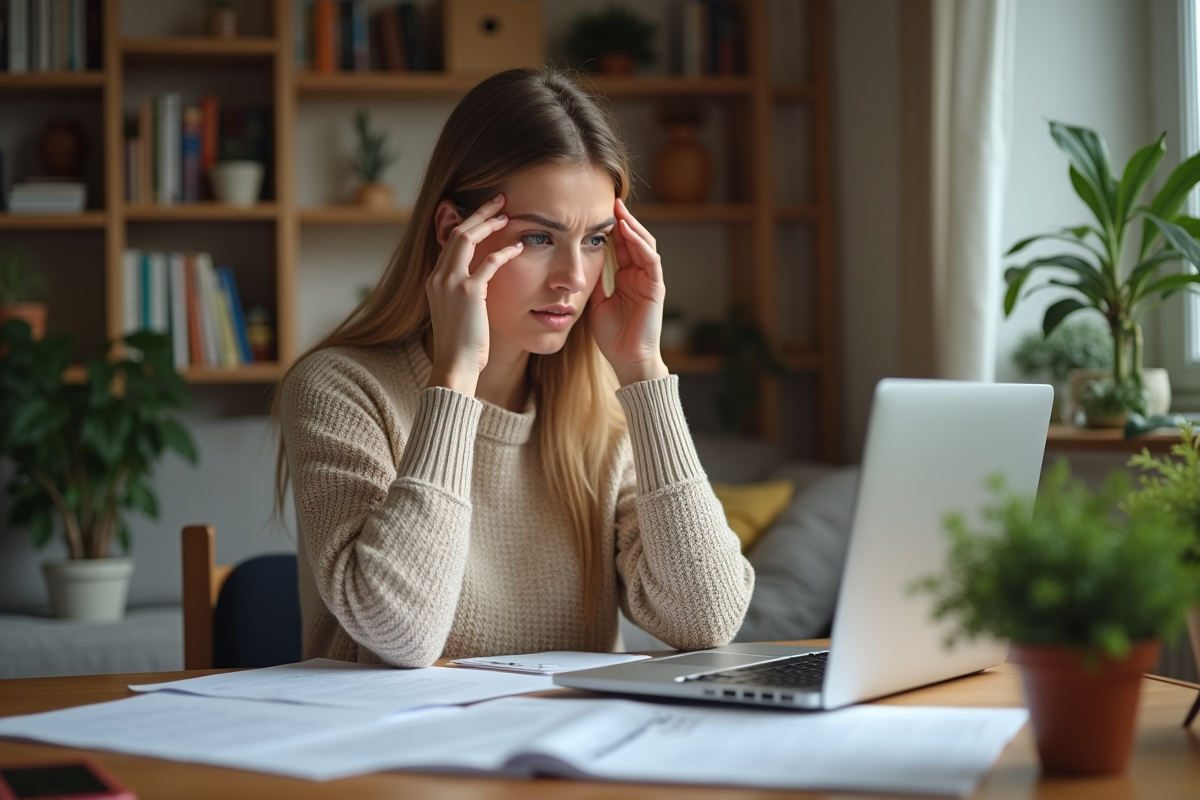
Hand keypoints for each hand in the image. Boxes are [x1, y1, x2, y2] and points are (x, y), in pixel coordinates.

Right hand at [425, 195, 523, 395]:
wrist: (455, 366)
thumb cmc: (462, 346)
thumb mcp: (457, 314)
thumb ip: (464, 294)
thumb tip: (479, 287)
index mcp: (435, 280)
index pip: (450, 242)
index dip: (469, 224)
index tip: (487, 215)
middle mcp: (438, 277)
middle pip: (456, 232)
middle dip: (478, 213)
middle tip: (499, 200)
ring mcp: (450, 283)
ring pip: (466, 239)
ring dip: (488, 223)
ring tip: (507, 214)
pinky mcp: (468, 293)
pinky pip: (487, 263)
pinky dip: (503, 252)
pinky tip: (518, 248)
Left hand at [589, 199, 669, 385]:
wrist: (627, 359)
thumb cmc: (613, 337)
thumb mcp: (595, 303)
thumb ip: (592, 283)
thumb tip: (576, 265)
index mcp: (627, 278)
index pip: (620, 245)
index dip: (610, 227)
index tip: (595, 209)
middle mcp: (640, 275)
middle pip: (633, 239)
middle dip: (622, 219)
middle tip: (609, 199)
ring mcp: (650, 280)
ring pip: (644, 243)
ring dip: (632, 225)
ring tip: (618, 208)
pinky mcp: (656, 287)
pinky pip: (650, 259)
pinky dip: (639, 243)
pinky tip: (627, 230)